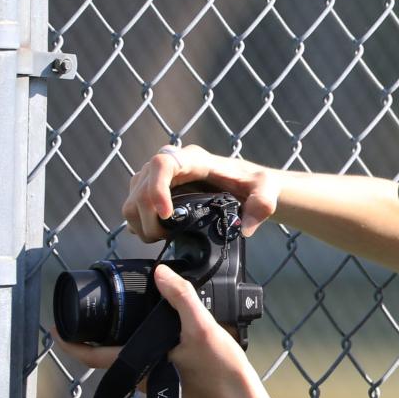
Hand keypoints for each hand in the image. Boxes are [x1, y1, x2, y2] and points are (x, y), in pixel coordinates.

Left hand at [57, 264, 263, 397]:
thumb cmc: (222, 373)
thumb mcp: (203, 329)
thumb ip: (181, 299)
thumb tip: (160, 273)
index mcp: (141, 365)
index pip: (92, 357)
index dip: (69, 343)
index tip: (55, 328)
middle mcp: (142, 376)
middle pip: (104, 356)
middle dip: (89, 338)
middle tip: (81, 314)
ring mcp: (154, 379)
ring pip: (123, 357)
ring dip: (112, 339)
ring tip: (112, 316)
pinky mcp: (168, 378)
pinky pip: (142, 358)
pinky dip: (135, 343)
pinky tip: (148, 328)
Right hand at [123, 143, 278, 242]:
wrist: (247, 185)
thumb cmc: (254, 184)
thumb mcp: (266, 191)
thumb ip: (262, 206)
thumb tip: (244, 229)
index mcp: (195, 159)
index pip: (163, 164)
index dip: (157, 188)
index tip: (166, 215)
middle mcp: (172, 162)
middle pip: (141, 185)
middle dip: (147, 216)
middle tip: (164, 238)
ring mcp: (159, 176)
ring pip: (132, 196)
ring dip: (140, 221)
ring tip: (160, 238)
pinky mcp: (154, 190)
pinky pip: (134, 204)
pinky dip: (139, 222)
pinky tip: (158, 233)